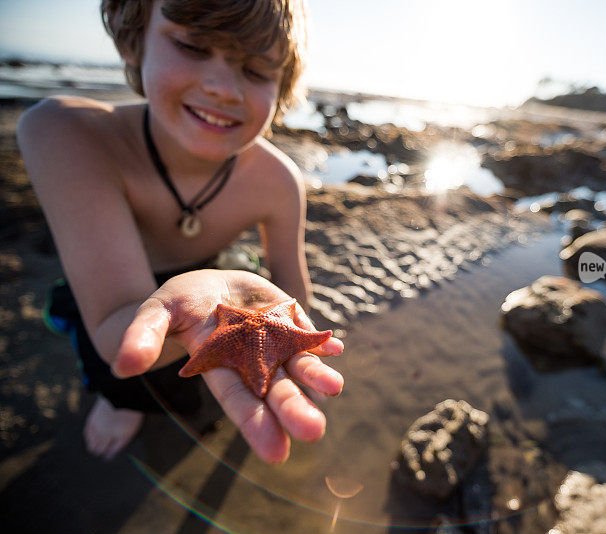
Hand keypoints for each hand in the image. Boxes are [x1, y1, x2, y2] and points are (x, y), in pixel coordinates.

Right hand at [111, 269, 343, 462]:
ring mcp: (275, 341)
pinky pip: (308, 333)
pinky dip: (321, 341)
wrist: (212, 283)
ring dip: (317, 376)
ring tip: (333, 388)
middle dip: (294, 410)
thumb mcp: (156, 313)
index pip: (240, 401)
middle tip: (313, 432)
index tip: (277, 453)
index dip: (256, 425)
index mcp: (220, 369)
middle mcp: (253, 361)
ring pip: (299, 364)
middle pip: (276, 390)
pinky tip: (334, 348)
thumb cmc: (180, 304)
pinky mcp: (291, 320)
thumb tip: (122, 367)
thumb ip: (142, 337)